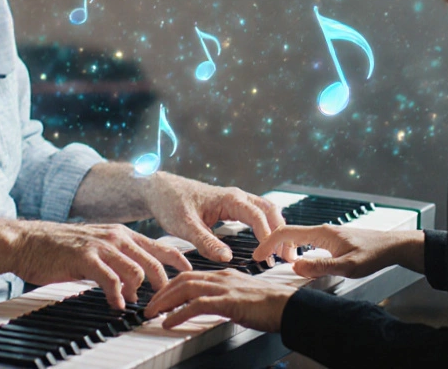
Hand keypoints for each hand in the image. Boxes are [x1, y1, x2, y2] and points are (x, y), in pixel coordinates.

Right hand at [10, 221, 190, 309]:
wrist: (28, 241)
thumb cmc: (59, 247)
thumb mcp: (95, 247)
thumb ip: (116, 259)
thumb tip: (133, 281)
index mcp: (120, 234)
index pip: (158, 245)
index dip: (177, 259)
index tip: (189, 272)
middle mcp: (115, 236)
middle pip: (152, 260)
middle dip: (162, 284)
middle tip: (162, 301)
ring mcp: (101, 245)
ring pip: (136, 270)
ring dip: (138, 292)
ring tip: (135, 305)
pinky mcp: (86, 257)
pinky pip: (111, 279)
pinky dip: (117, 295)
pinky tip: (116, 305)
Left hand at [143, 173, 285, 262]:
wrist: (160, 190)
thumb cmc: (170, 204)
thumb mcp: (185, 226)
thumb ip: (205, 242)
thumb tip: (227, 258)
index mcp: (229, 199)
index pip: (258, 216)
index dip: (268, 237)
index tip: (272, 257)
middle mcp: (237, 197)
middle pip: (270, 212)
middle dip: (281, 233)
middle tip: (288, 257)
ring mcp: (237, 200)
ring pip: (267, 211)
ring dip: (277, 229)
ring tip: (283, 253)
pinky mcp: (233, 207)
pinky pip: (258, 214)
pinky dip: (269, 227)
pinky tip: (269, 244)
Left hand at [144, 269, 295, 331]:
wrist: (290, 307)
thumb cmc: (274, 306)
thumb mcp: (245, 299)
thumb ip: (229, 299)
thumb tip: (215, 308)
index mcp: (226, 275)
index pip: (192, 275)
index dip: (174, 285)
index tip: (162, 297)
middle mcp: (223, 277)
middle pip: (184, 279)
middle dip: (163, 291)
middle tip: (149, 306)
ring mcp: (225, 288)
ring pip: (186, 289)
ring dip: (165, 301)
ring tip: (152, 313)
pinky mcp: (228, 301)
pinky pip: (196, 305)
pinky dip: (178, 313)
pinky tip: (168, 322)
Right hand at [252, 226, 423, 278]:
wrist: (391, 246)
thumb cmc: (373, 254)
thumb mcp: (347, 266)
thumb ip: (320, 267)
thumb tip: (296, 267)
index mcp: (321, 233)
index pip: (286, 233)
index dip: (268, 244)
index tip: (257, 256)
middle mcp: (322, 230)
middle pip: (288, 233)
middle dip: (273, 247)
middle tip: (264, 262)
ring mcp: (326, 234)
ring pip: (298, 238)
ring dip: (285, 249)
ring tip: (281, 265)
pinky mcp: (331, 240)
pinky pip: (307, 242)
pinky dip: (297, 250)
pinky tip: (301, 261)